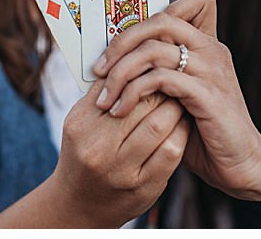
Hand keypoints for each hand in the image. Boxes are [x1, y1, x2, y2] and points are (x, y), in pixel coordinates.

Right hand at [48, 79, 190, 227]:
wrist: (79, 205)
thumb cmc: (83, 153)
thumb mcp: (80, 121)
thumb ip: (100, 92)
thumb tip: (128, 56)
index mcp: (81, 125)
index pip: (119, 84)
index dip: (142, 71)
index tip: (154, 66)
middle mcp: (98, 149)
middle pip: (141, 102)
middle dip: (162, 86)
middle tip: (174, 77)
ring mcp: (121, 171)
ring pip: (160, 123)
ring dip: (176, 106)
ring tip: (180, 98)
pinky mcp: (144, 188)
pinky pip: (172, 151)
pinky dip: (181, 131)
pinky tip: (182, 124)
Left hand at [92, 0, 260, 199]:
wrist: (243, 165)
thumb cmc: (203, 131)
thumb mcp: (178, 95)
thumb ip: (158, 73)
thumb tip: (110, 64)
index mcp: (205, 44)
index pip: (182, 6)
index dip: (148, 14)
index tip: (116, 46)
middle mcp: (211, 50)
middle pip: (160, 21)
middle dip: (121, 42)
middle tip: (99, 69)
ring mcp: (212, 70)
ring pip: (154, 50)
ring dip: (121, 72)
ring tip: (105, 98)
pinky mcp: (209, 95)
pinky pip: (161, 79)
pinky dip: (134, 92)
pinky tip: (120, 110)